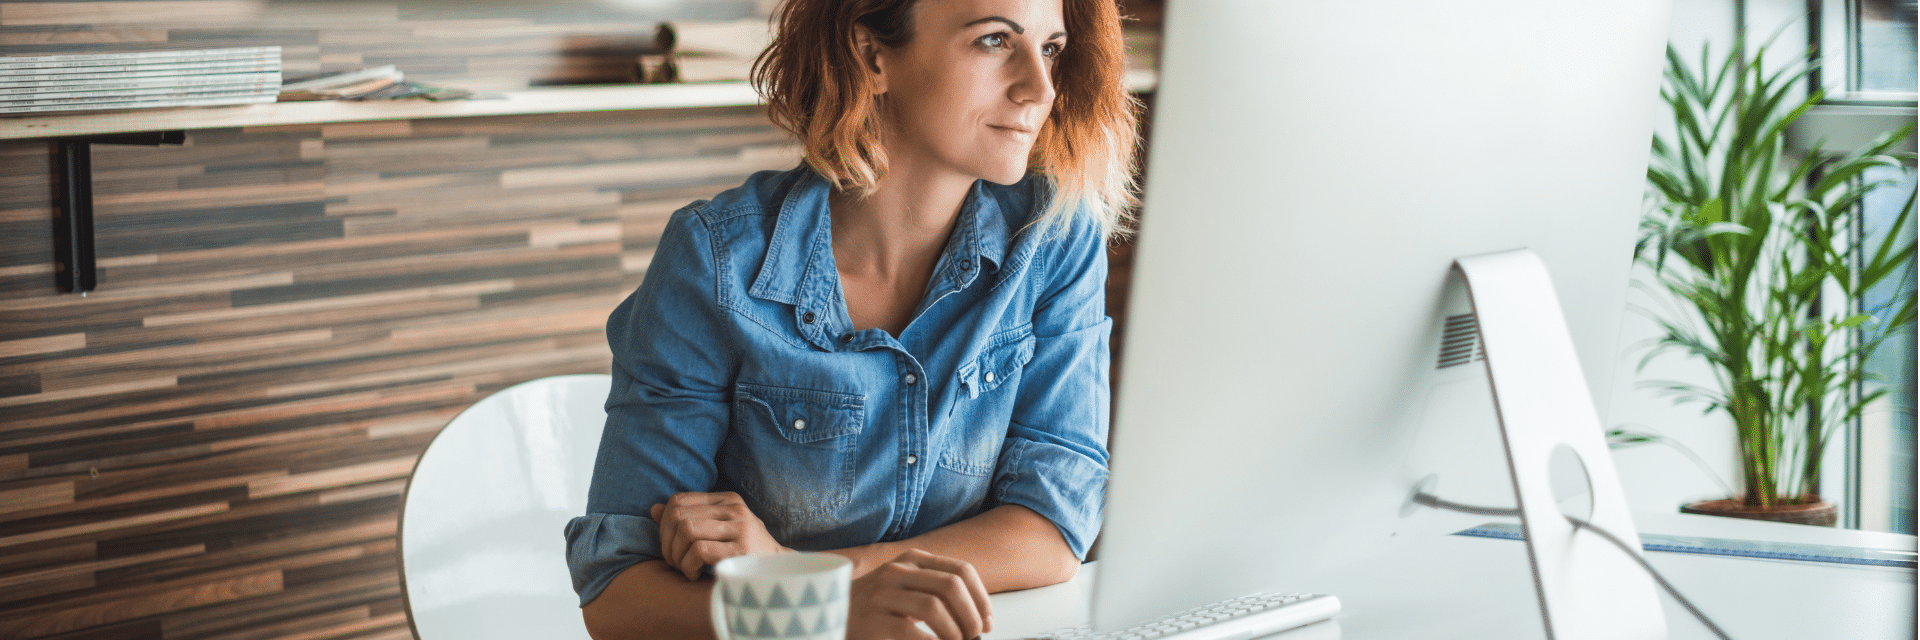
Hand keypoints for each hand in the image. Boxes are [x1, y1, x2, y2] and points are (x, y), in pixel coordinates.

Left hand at [651, 491, 789, 580]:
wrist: (779, 571)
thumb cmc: (743, 552)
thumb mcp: (717, 529)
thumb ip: (688, 518)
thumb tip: (654, 509)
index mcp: (726, 499)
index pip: (678, 501)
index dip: (663, 526)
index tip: (670, 546)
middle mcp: (734, 508)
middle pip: (678, 516)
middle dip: (667, 543)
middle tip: (674, 562)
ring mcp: (740, 527)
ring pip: (686, 531)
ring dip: (676, 556)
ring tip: (684, 569)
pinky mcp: (743, 548)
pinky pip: (699, 550)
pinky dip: (688, 566)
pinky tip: (694, 575)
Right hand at [846, 549, 992, 639]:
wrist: (829, 618)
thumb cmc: (877, 609)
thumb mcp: (905, 588)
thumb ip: (936, 591)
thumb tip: (980, 617)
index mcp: (911, 561)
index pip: (961, 570)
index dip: (981, 598)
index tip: (988, 622)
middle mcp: (896, 572)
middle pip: (952, 586)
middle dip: (972, 615)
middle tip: (974, 636)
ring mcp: (882, 596)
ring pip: (935, 607)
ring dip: (955, 632)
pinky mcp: (874, 623)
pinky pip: (913, 633)